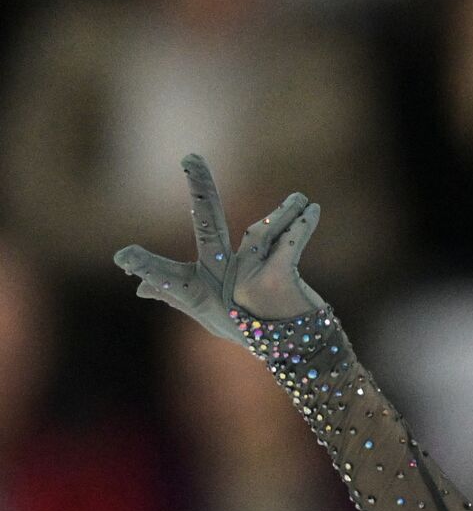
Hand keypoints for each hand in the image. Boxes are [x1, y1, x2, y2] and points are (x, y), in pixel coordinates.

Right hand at [113, 154, 328, 343]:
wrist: (288, 350)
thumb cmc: (240, 327)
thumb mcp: (204, 312)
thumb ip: (173, 293)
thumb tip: (141, 288)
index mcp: (199, 288)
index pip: (164, 275)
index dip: (144, 268)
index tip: (123, 259)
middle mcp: (223, 279)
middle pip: (208, 229)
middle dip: (200, 193)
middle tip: (191, 159)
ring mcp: (251, 278)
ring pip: (262, 232)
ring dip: (281, 212)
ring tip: (300, 198)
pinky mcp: (279, 278)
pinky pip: (291, 243)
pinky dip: (301, 225)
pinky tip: (311, 209)